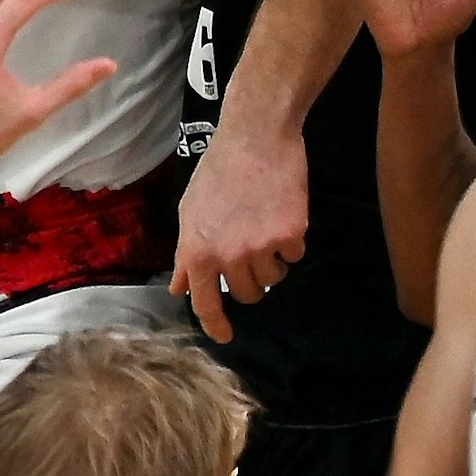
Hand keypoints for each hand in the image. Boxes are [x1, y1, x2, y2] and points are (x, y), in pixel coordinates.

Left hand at [171, 128, 307, 342]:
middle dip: (251, 280)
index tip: (225, 337)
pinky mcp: (291, 235)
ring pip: (273, 277)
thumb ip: (186, 254)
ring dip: (272, 260)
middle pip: (248, 294)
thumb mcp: (189, 212)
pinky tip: (282, 214)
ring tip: (265, 226)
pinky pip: (295, 255)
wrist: (256, 138)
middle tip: (251, 251)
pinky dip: (292, 242)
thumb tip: (180, 288)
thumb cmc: (218, 172)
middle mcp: (229, 256)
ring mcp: (261, 248)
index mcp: (199, 252)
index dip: (216, 325)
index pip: (206, 304)